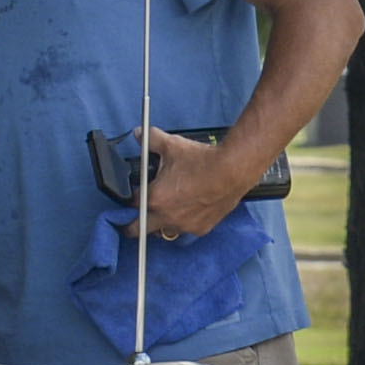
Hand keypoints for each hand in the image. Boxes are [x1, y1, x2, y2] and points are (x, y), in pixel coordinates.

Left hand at [128, 126, 252, 241]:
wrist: (233, 169)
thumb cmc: (203, 160)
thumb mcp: (172, 145)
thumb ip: (151, 140)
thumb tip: (139, 133)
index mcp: (155, 199)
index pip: (132, 204)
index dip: (132, 198)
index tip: (135, 196)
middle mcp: (167, 217)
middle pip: (139, 230)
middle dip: (133, 226)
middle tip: (131, 224)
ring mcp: (184, 226)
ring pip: (165, 231)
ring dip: (162, 223)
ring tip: (168, 210)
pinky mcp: (201, 229)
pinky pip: (187, 230)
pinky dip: (186, 222)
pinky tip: (190, 209)